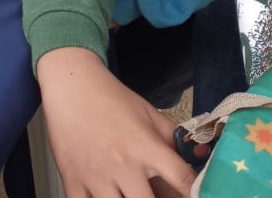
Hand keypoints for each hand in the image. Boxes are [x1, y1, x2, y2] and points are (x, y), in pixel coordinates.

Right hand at [37, 47, 196, 197]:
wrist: (71, 85)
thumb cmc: (111, 98)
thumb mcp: (149, 113)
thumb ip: (175, 138)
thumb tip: (201, 154)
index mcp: (146, 147)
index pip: (182, 180)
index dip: (195, 192)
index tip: (196, 194)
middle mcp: (122, 165)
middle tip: (156, 193)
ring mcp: (95, 176)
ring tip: (128, 194)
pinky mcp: (72, 180)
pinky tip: (103, 195)